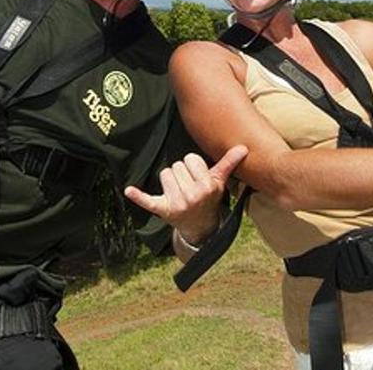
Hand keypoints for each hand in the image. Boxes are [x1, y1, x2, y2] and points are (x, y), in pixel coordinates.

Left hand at [123, 145, 247, 244]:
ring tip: (180, 192)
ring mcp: (177, 204)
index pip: (190, 159)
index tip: (198, 177)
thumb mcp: (219, 182)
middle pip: (176, 166)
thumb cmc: (209, 198)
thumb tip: (243, 147)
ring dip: (170, 180)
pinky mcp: (162, 210)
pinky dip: (138, 196)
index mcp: (207, 187)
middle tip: (189, 186)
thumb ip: (228, 163)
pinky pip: (147, 200)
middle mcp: (192, 196)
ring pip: (165, 174)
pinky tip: (129, 190)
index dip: (193, 166)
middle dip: (182, 173)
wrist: (200, 226)